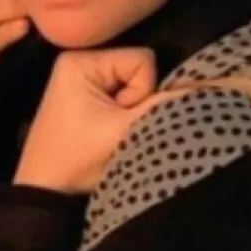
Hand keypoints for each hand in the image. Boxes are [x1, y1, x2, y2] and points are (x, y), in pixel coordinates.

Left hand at [14, 48, 165, 192]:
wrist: (45, 191)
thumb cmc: (78, 159)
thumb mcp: (125, 131)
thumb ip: (163, 106)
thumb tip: (204, 88)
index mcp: (81, 60)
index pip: (142, 59)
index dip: (142, 91)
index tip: (117, 118)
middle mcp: (78, 59)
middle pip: (138, 69)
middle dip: (135, 101)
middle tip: (111, 128)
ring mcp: (79, 76)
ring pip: (132, 84)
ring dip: (128, 111)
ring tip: (106, 132)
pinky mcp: (83, 94)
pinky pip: (119, 94)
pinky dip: (119, 114)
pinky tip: (103, 131)